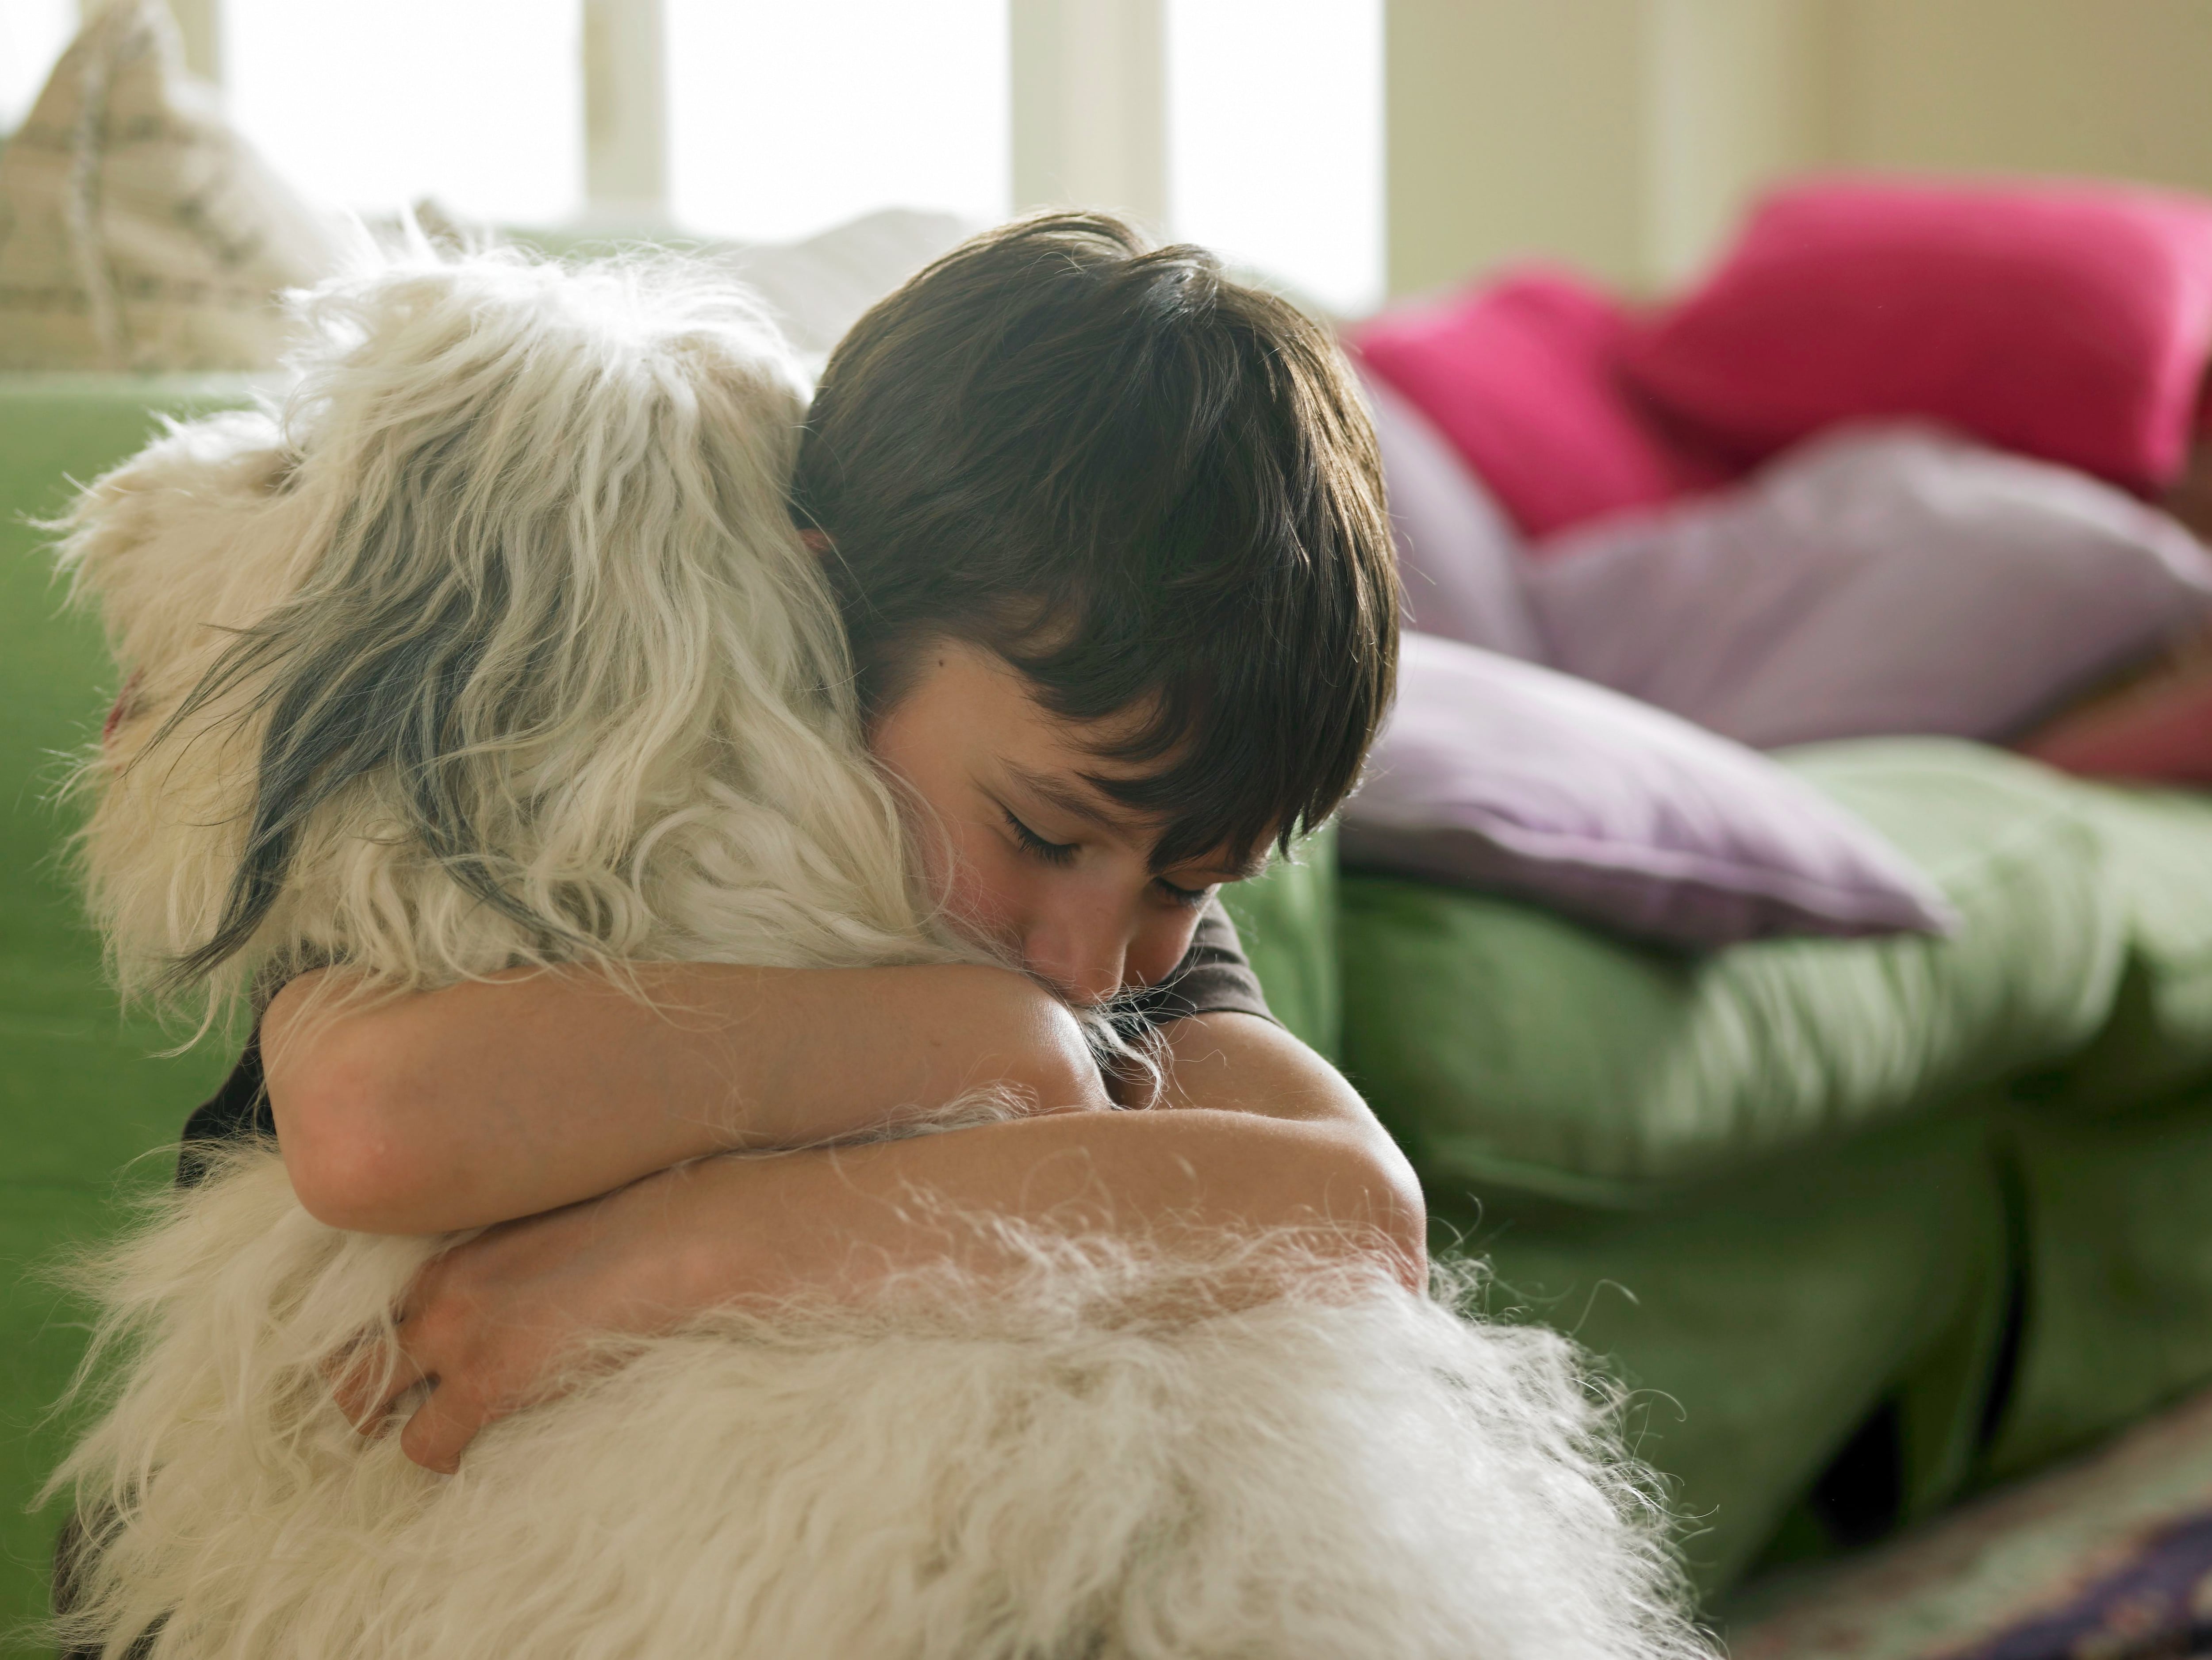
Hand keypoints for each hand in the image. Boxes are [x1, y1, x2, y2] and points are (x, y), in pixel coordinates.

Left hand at [329, 1162, 718, 1473]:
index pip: (375, 1309)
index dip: (374, 1348)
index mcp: (455, 1251)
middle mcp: (438, 1292)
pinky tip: (467, 1457)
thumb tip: (514, 1292)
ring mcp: (457, 1338)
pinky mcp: (487, 1385)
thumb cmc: (641, 1231)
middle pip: (349, 1359)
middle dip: (355, 1395)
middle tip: (378, 1420)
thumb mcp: (552, 1228)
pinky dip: (438, 1459)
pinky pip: (424, 1445)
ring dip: (389, 1428)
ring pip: (364, 1407)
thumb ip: (509, 1261)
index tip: (389, 1372)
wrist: (681, 1242)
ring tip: (423, 1441)